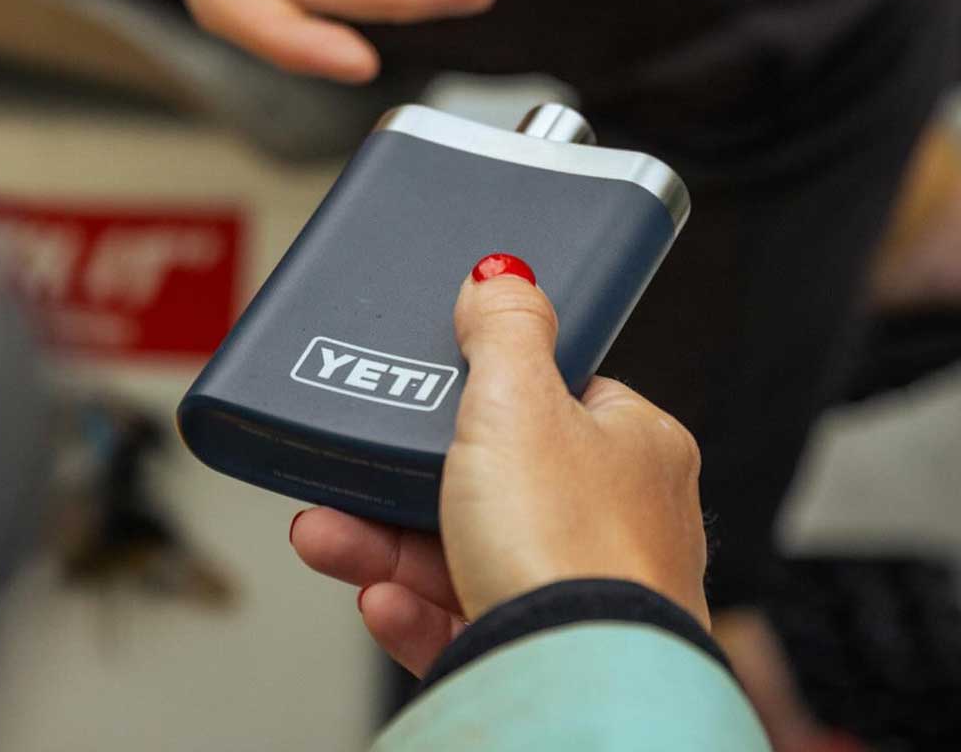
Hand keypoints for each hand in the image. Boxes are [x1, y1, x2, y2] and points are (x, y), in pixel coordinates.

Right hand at [290, 262, 708, 676]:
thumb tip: (502, 276)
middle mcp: (619, 522)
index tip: (429, 396)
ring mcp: (584, 594)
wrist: (572, 684)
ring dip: (387, 545)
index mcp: (634, 447)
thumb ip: (506, 330)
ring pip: (468, 554)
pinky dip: (414, 608)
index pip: (556, 398)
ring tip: (326, 532)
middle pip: (496, 481)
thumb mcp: (521, 402)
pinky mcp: (546, 654)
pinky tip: (377, 598)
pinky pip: (466, 622)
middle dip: (406, 481)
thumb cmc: (570, 546)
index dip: (487, 395)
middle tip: (351, 470)